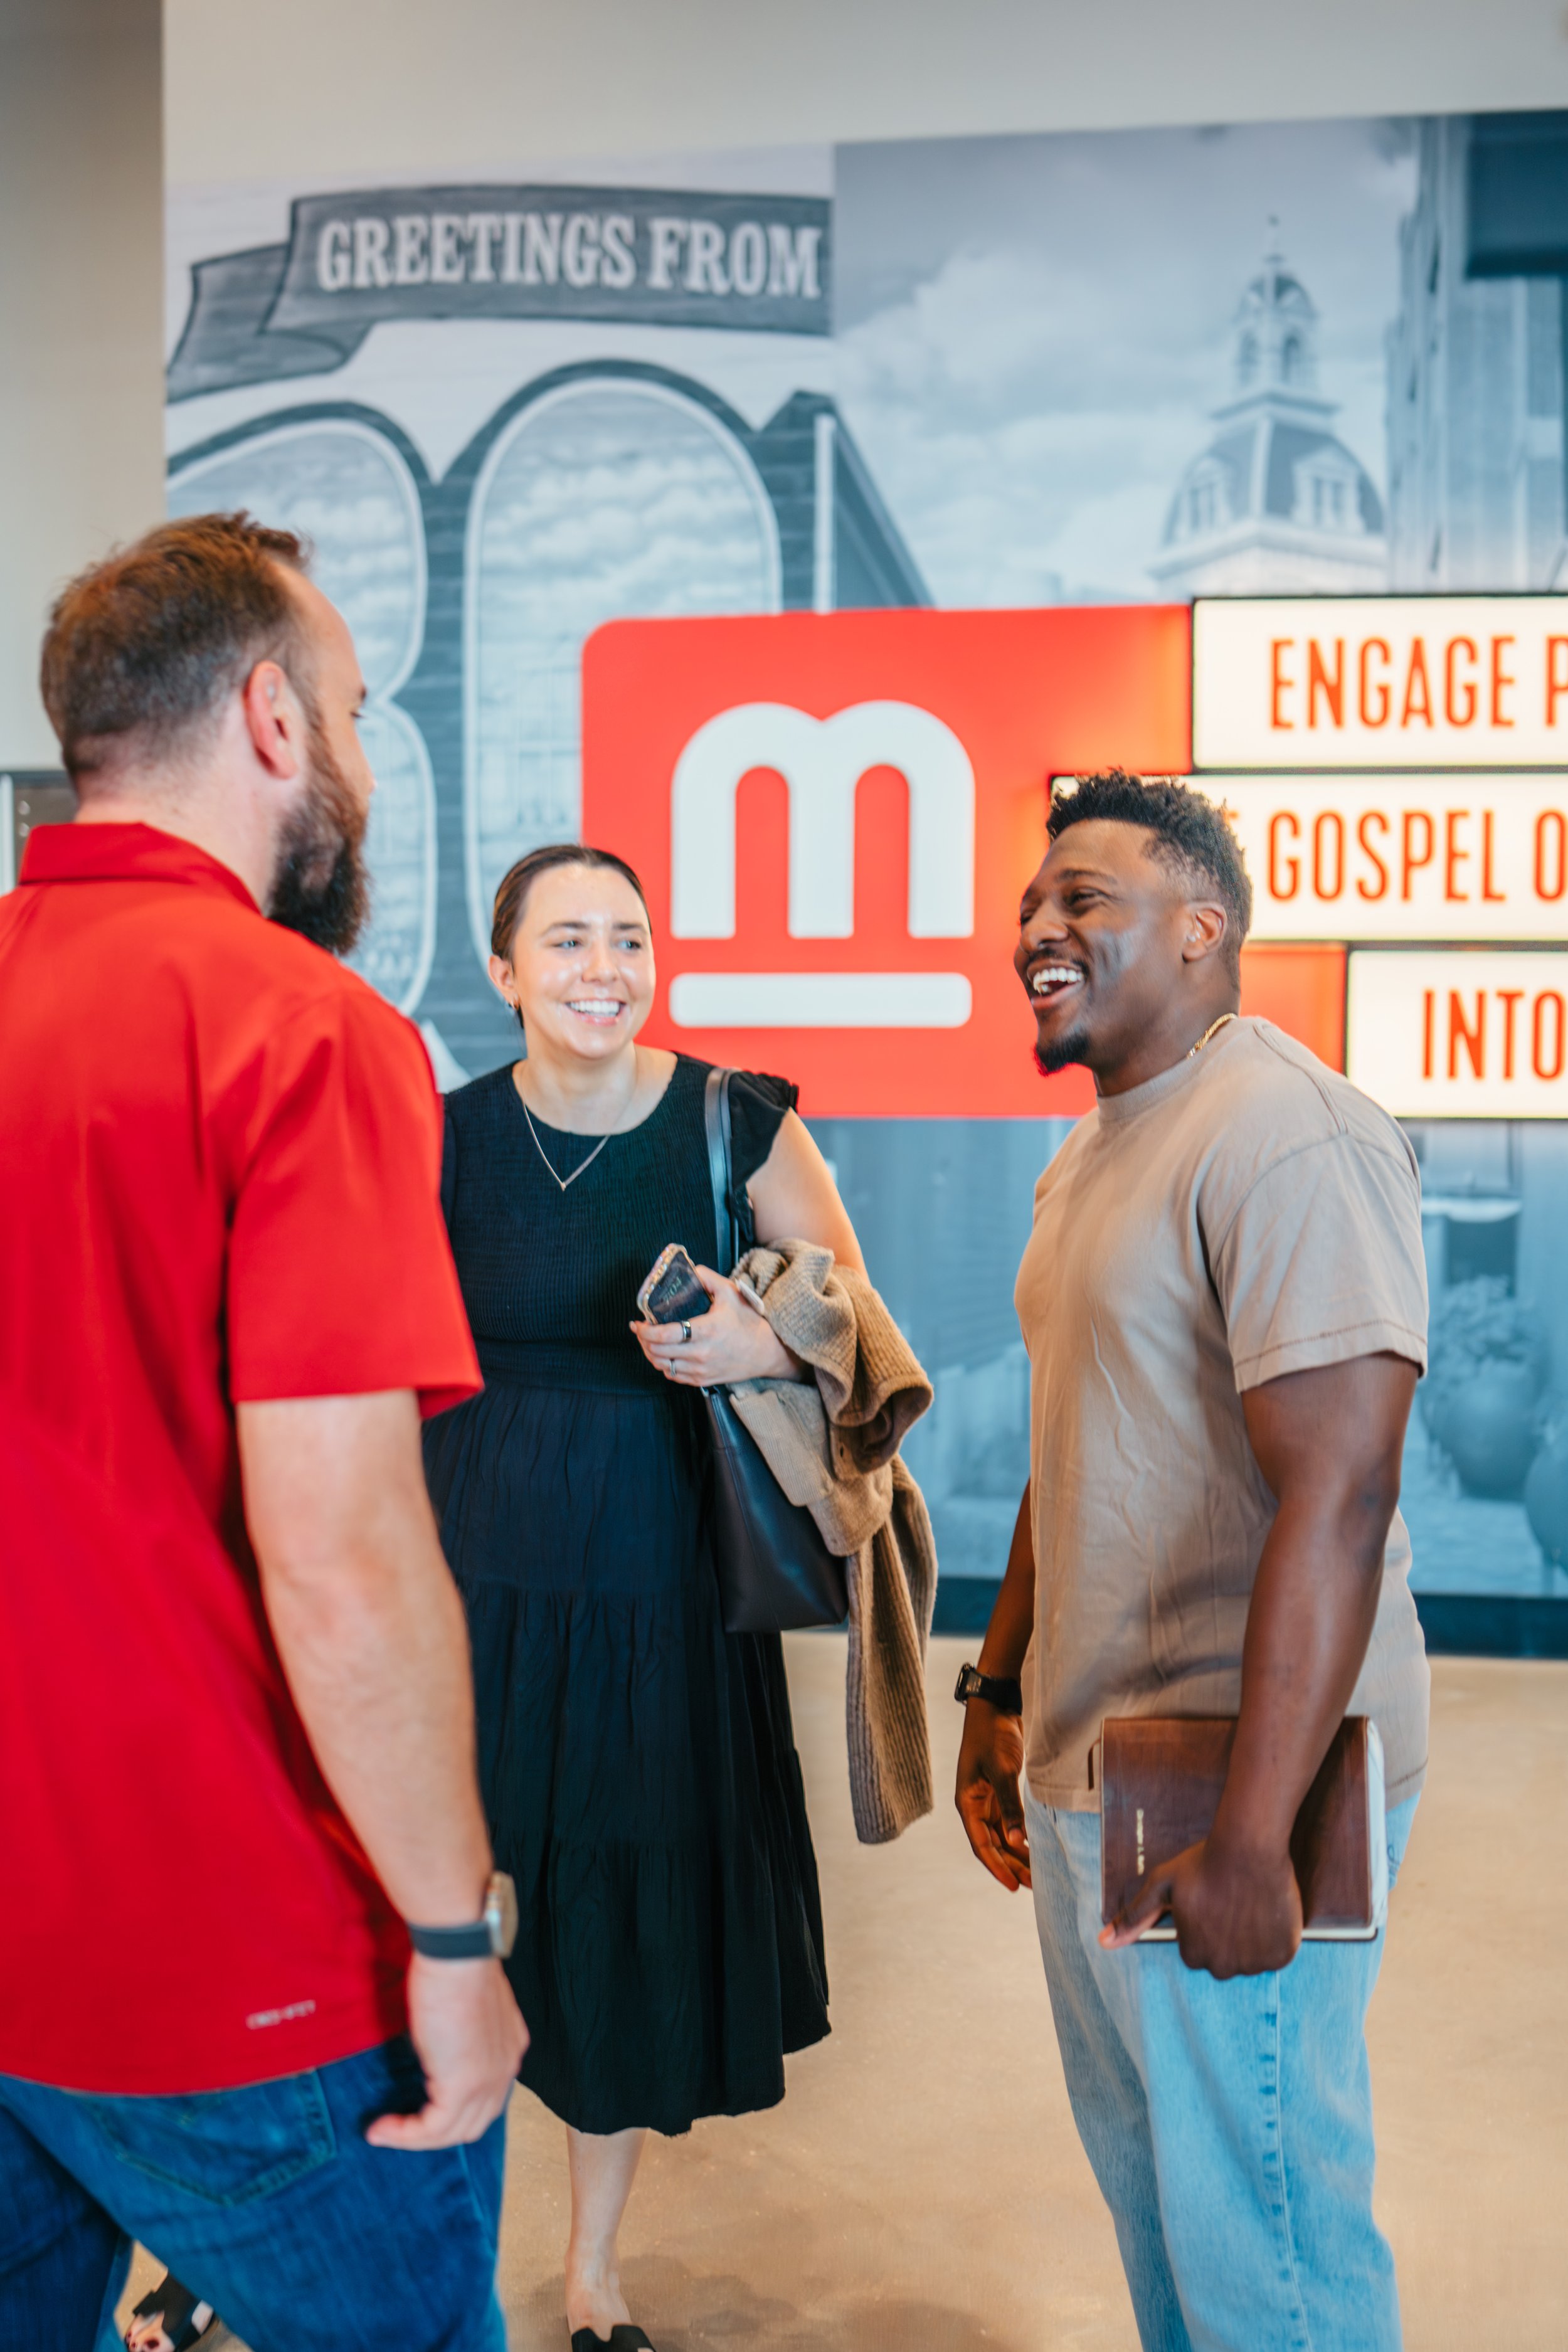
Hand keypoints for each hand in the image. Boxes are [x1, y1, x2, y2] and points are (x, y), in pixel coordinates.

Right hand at [364, 1952, 527, 2148]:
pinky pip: (432, 2129)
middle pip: (472, 2122)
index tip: (420, 2107)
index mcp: (509, 2047)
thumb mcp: (462, 2005)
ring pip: (452, 2132)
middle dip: (436, 2132)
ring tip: (382, 2132)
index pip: (486, 2097)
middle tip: (400, 2127)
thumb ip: (458, 2032)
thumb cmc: (453, 1965)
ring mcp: (487, 2081)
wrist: (456, 1953)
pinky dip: (404, 2135)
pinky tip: (380, 2129)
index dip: (455, 2110)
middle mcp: (506, 2069)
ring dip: (413, 2139)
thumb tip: (434, 2048)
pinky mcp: (462, 2087)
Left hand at [632, 1264, 801, 1386]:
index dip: (645, 1330)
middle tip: (640, 1330)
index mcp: (706, 1330)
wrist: (767, 1351)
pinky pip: (674, 1376)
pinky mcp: (703, 1380)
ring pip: (663, 1366)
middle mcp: (701, 1353)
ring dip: (650, 1354)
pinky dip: (664, 1366)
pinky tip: (663, 1355)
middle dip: (643, 1340)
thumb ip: (708, 1278)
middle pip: (658, 1352)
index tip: (638, 1323)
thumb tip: (690, 1270)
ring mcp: (701, 1370)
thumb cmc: (748, 1322)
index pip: (665, 1334)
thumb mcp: (730, 1293)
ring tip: (648, 1342)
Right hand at [955, 1703, 1031, 1891]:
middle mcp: (975, 1805)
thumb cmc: (993, 1735)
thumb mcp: (1002, 1770)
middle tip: (1032, 1885)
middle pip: (992, 1844)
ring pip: (1001, 1835)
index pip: (981, 1844)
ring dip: (1017, 1853)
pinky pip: (1009, 1821)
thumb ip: (1010, 1806)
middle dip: (1010, 1865)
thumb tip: (1016, 1842)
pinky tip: (1035, 1846)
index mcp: (968, 1802)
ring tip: (1036, 1873)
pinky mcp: (1000, 1791)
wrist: (996, 1706)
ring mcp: (987, 1798)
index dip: (997, 1867)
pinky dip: (1021, 1835)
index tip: (1013, 1886)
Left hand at [1099, 1830, 1303, 1976]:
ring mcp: (1255, 1963)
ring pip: (1251, 1960)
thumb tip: (1104, 1943)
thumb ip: (1134, 1916)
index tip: (1209, 1904)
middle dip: (1225, 1937)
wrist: (1249, 1845)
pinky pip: (1276, 1955)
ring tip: (1248, 1905)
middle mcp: (1224, 1967)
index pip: (1196, 1951)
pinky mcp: (1282, 1954)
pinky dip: (1274, 1939)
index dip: (1203, 1926)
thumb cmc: (1203, 1863)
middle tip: (1230, 1903)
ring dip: (1251, 1940)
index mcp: (1194, 1954)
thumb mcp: (1162, 1885)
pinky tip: (1266, 1911)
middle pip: (1223, 1960)